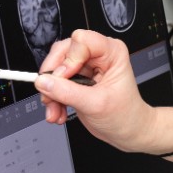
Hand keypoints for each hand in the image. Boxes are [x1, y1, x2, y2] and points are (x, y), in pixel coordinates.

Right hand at [34, 29, 158, 152]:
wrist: (128, 132)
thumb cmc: (126, 115)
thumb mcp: (96, 105)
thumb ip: (67, 92)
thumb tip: (44, 82)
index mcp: (112, 52)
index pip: (81, 40)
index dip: (69, 59)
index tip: (64, 78)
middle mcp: (98, 55)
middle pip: (63, 52)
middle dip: (54, 77)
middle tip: (51, 94)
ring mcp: (86, 67)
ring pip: (55, 68)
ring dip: (50, 91)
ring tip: (55, 110)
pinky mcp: (77, 79)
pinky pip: (55, 82)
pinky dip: (52, 97)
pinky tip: (58, 112)